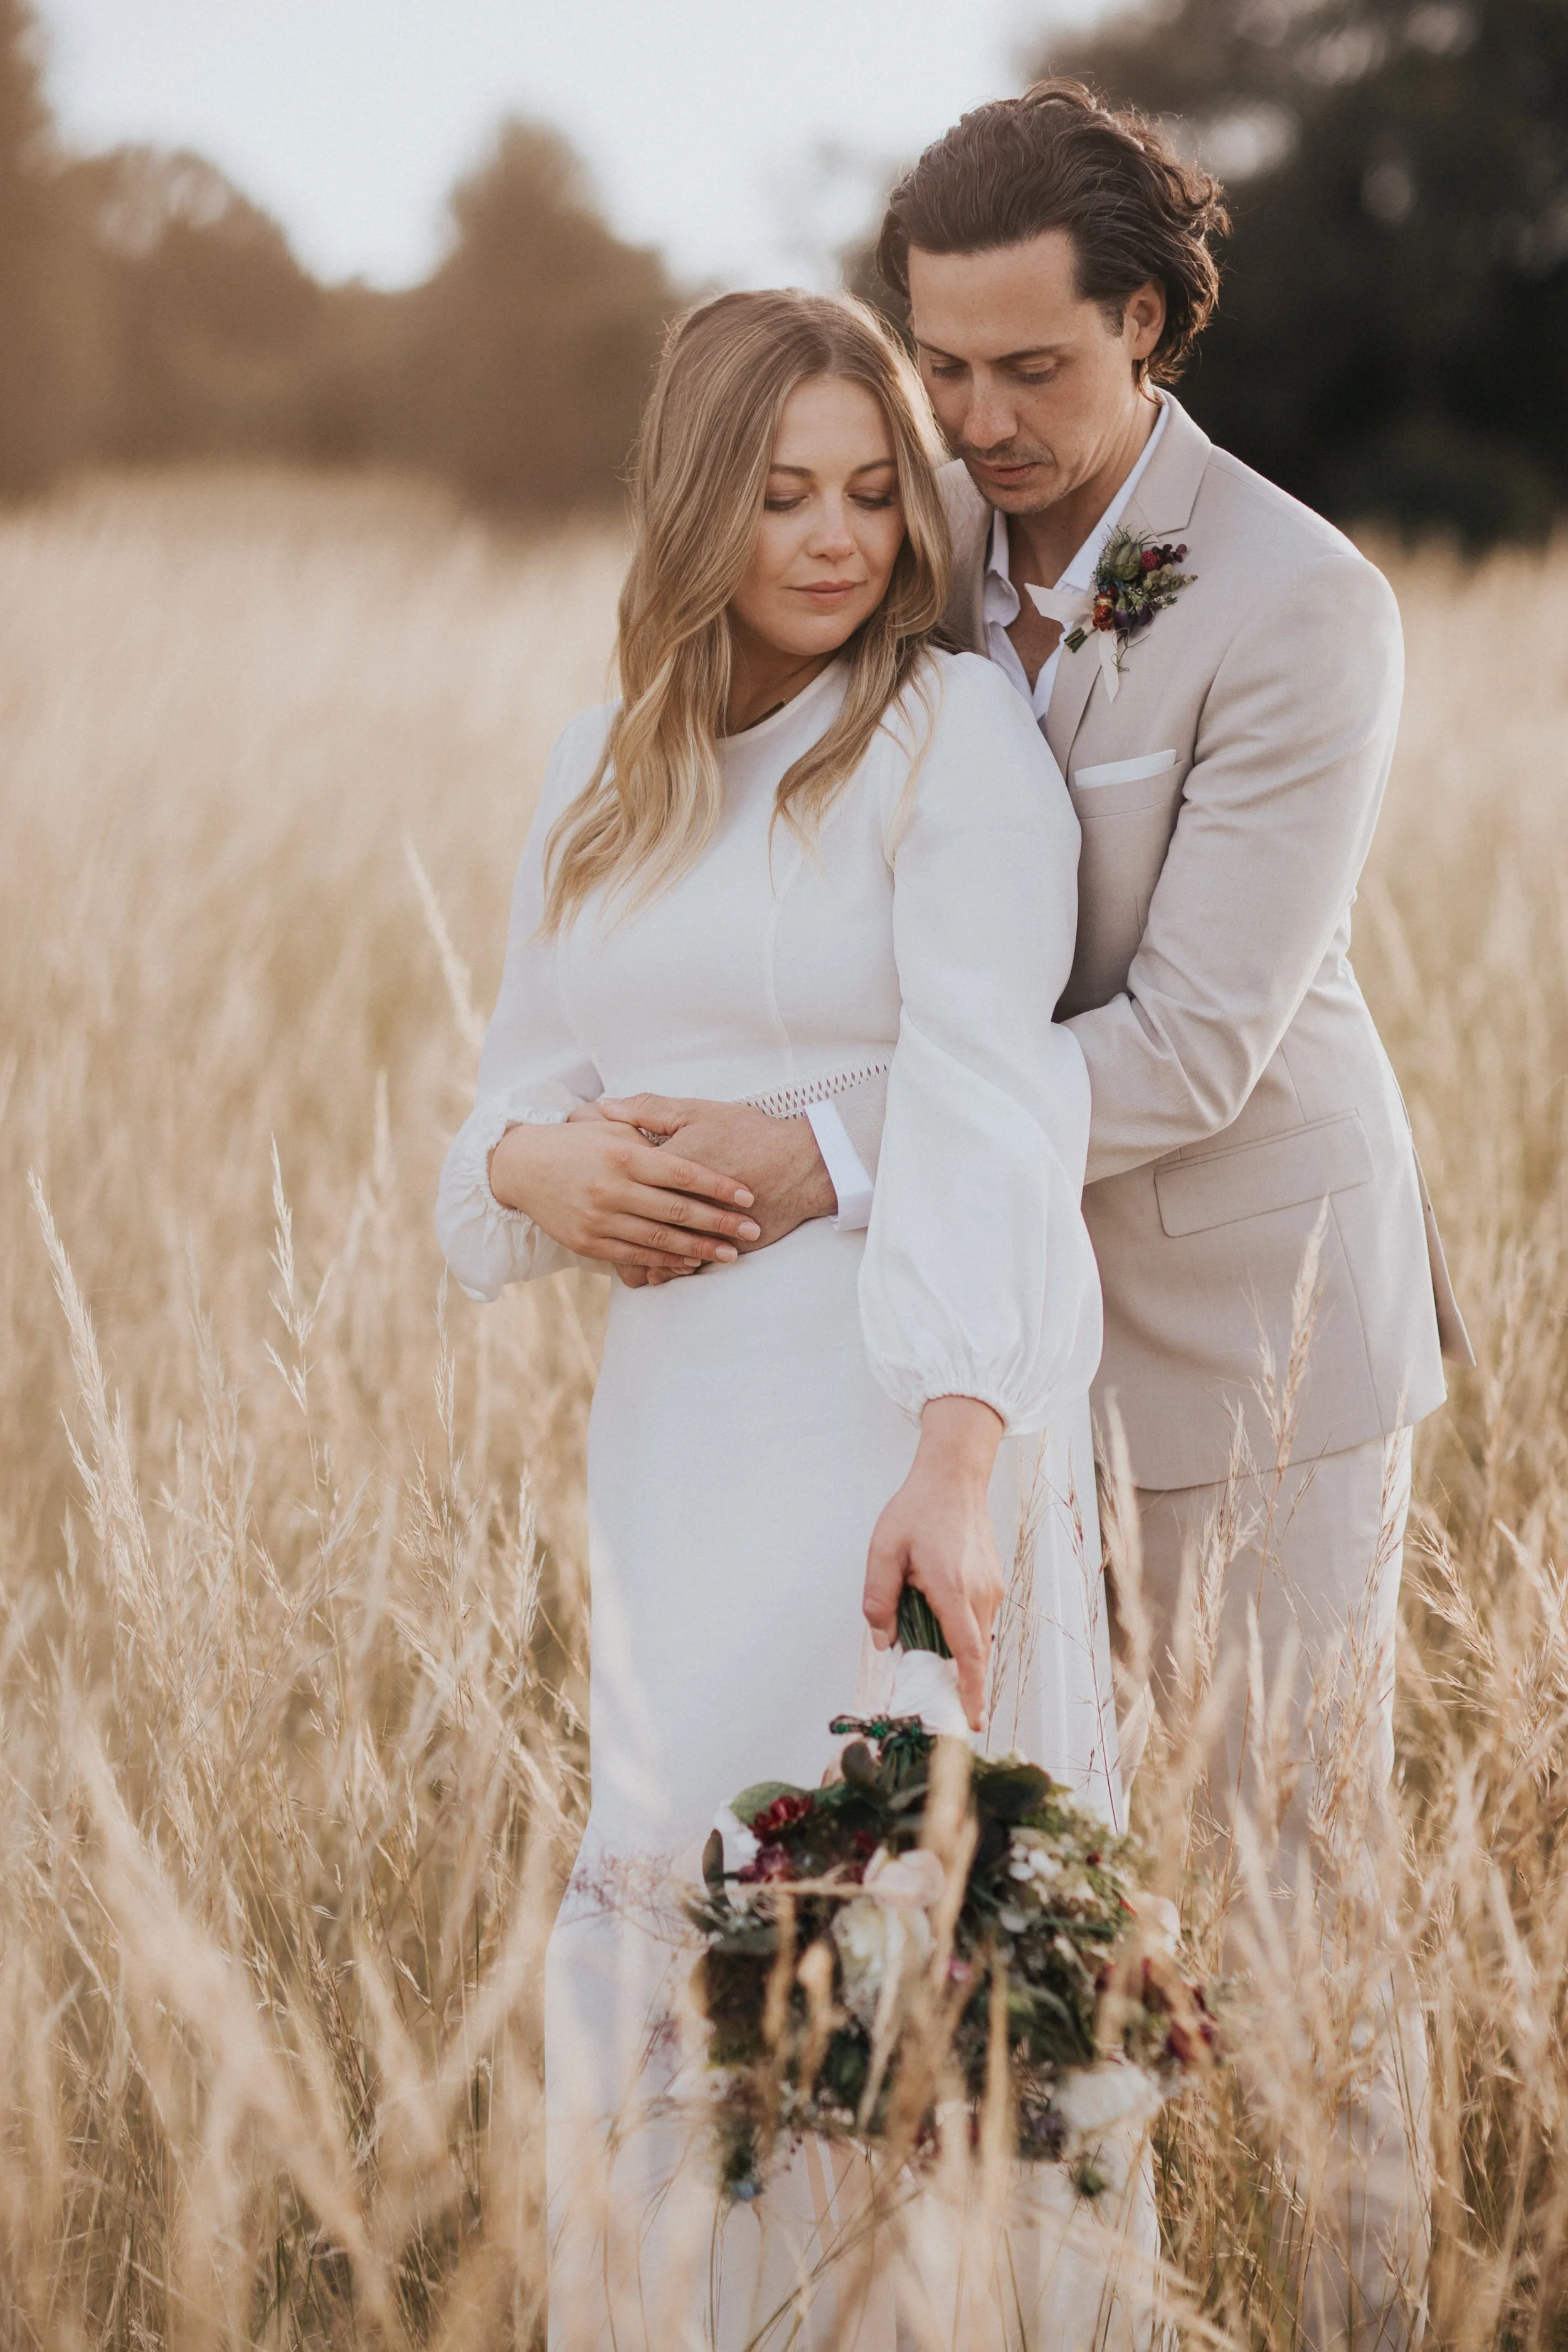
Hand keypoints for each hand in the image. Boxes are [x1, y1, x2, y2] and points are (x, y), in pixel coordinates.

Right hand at [488, 1116, 759, 1275]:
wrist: (521, 1167)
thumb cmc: (577, 1142)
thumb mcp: (612, 1127)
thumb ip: (651, 1131)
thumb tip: (692, 1137)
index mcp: (624, 1155)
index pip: (682, 1173)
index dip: (718, 1186)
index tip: (748, 1196)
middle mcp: (612, 1188)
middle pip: (677, 1210)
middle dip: (720, 1222)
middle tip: (752, 1229)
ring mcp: (599, 1219)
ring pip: (659, 1238)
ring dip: (699, 1248)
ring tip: (731, 1253)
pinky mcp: (588, 1243)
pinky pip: (635, 1256)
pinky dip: (666, 1261)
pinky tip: (690, 1263)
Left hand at [596, 1095, 836, 1288]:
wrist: (802, 1164)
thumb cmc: (750, 1133)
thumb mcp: (698, 1111)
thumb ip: (650, 1109)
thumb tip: (605, 1106)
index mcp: (667, 1164)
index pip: (621, 1179)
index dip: (596, 1190)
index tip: (578, 1193)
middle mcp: (679, 1199)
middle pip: (631, 1221)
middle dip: (606, 1227)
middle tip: (585, 1227)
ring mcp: (701, 1228)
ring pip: (657, 1251)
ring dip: (638, 1259)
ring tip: (623, 1264)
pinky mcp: (721, 1246)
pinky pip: (686, 1265)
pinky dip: (670, 1269)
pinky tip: (659, 1273)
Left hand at [862, 1397, 1005, 1731]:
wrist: (954, 1476)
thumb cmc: (917, 1511)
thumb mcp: (884, 1552)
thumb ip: (879, 1600)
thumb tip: (883, 1641)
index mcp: (953, 1589)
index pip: (968, 1653)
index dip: (970, 1691)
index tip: (971, 1721)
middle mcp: (981, 1593)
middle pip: (973, 1652)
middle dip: (958, 1680)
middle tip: (934, 1699)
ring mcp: (992, 1587)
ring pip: (977, 1636)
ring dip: (955, 1650)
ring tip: (923, 1643)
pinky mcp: (994, 1581)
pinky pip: (979, 1618)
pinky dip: (961, 1630)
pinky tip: (936, 1616)